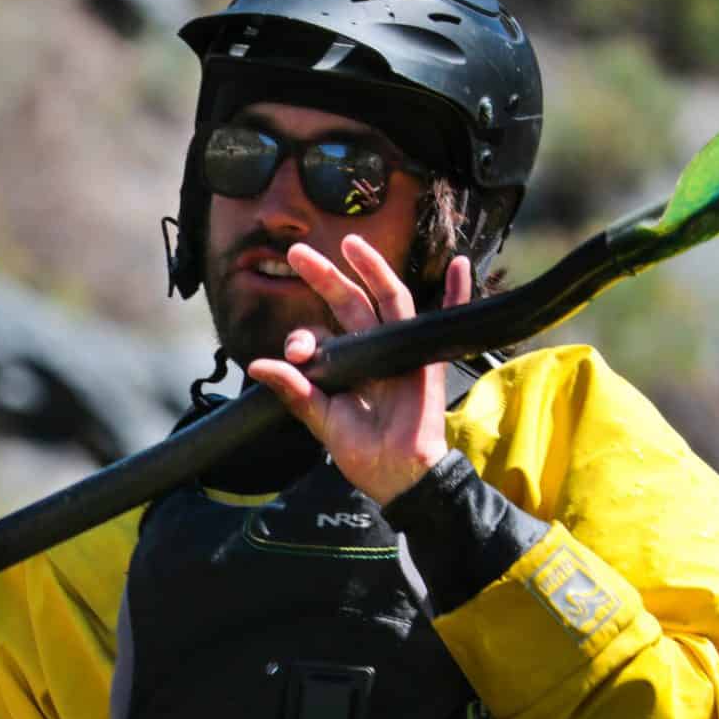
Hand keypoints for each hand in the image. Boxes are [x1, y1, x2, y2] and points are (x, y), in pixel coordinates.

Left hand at [246, 238, 472, 505]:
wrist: (398, 475)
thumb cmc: (362, 451)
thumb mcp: (321, 420)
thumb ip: (294, 390)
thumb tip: (257, 365)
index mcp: (344, 363)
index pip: (321, 334)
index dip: (304, 334)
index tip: (295, 350)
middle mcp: (371, 350)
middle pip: (349, 302)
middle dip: (325, 276)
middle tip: (298, 251)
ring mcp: (402, 349)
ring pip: (388, 298)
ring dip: (374, 268)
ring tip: (354, 243)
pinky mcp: (428, 358)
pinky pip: (447, 318)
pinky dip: (458, 292)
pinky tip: (461, 264)